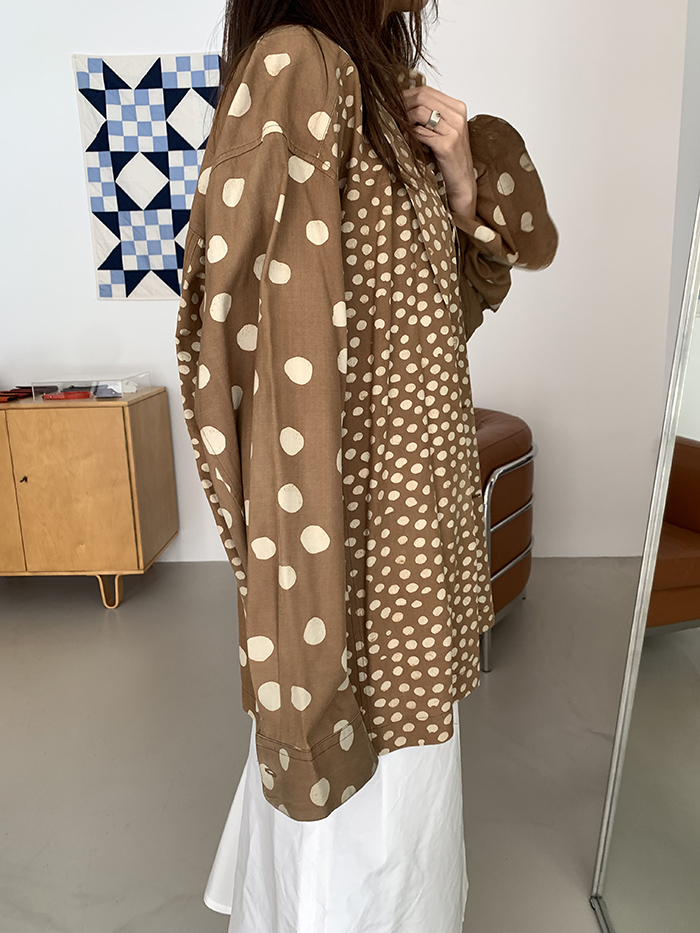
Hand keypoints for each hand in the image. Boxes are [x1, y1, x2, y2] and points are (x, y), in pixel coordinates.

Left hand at [401, 84, 476, 217]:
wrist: (462, 181)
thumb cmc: (450, 157)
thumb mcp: (443, 130)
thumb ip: (429, 115)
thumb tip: (401, 103)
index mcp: (457, 107)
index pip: (426, 91)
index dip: (405, 96)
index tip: (392, 104)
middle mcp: (457, 115)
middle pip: (422, 97)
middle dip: (402, 105)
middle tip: (389, 114)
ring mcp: (454, 129)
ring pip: (420, 112)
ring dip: (403, 119)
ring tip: (396, 127)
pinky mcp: (447, 145)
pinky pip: (421, 133)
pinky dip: (409, 134)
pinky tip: (404, 139)